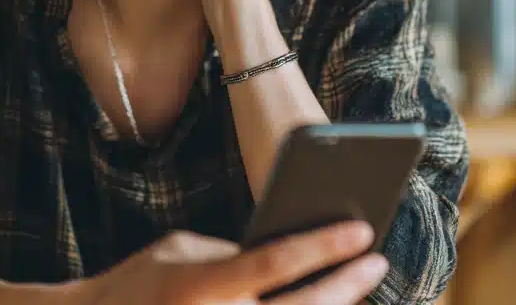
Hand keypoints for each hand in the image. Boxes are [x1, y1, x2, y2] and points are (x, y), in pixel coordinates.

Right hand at [78, 220, 386, 304]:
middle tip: (375, 260)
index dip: (323, 246)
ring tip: (357, 287)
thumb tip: (294, 255)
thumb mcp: (179, 252)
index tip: (362, 228)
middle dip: (345, 283)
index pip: (275, 263)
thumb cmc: (140, 285)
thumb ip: (232, 253)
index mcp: (200, 287)